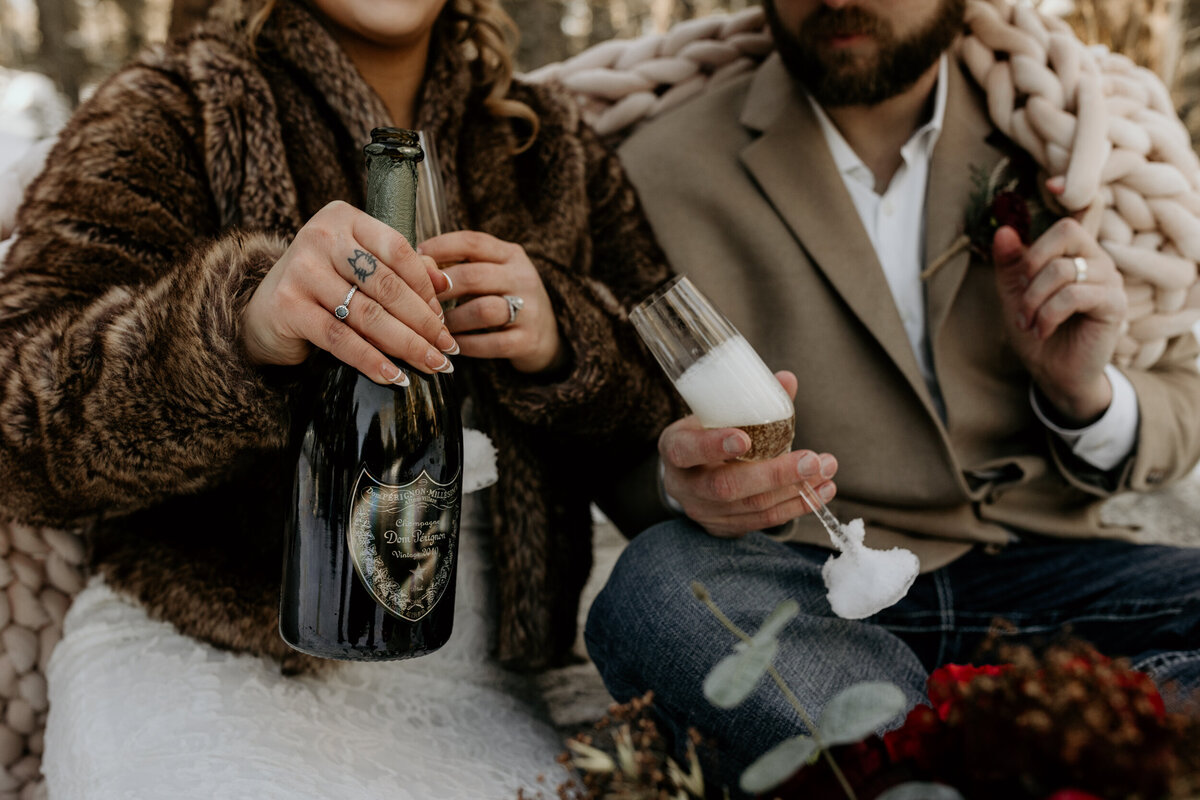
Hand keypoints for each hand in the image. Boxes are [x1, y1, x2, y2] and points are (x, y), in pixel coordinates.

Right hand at [241, 201, 456, 384]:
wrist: (262, 313)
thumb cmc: (322, 287)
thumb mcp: (359, 269)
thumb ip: (401, 268)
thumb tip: (447, 282)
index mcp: (344, 218)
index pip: (398, 251)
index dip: (427, 288)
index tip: (444, 319)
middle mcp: (320, 237)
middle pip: (386, 285)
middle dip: (424, 323)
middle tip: (447, 349)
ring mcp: (301, 270)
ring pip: (368, 315)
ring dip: (407, 345)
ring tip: (432, 365)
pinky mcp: (288, 306)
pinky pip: (341, 339)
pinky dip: (371, 361)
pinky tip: (394, 376)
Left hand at [418, 231, 563, 373]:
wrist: (547, 334)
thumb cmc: (505, 298)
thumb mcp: (494, 272)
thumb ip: (463, 265)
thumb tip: (418, 262)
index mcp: (511, 255)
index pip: (472, 242)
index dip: (440, 248)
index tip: (417, 257)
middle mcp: (523, 278)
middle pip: (474, 276)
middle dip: (441, 288)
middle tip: (419, 298)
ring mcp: (529, 310)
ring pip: (483, 310)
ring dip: (452, 319)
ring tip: (436, 324)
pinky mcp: (528, 340)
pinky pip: (490, 343)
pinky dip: (466, 345)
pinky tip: (453, 344)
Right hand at [659, 371, 838, 537]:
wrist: (691, 473)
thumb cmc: (707, 434)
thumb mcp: (716, 414)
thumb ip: (750, 400)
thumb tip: (787, 379)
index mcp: (675, 447)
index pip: (686, 450)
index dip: (712, 446)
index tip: (744, 439)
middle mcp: (684, 485)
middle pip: (726, 486)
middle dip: (775, 474)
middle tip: (812, 460)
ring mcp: (703, 511)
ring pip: (751, 506)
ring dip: (796, 490)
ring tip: (826, 470)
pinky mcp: (724, 527)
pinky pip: (763, 520)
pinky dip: (796, 505)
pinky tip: (820, 491)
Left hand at [992, 217, 1126, 424]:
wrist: (1053, 372)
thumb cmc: (1036, 330)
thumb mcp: (1014, 293)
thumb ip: (1009, 262)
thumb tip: (1004, 231)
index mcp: (1078, 255)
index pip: (1064, 227)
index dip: (1035, 249)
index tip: (1022, 281)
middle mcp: (1099, 262)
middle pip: (1068, 233)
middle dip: (1032, 269)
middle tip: (1022, 300)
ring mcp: (1110, 282)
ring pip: (1064, 270)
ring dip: (1034, 300)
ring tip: (1028, 323)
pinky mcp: (1115, 305)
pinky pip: (1075, 295)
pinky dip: (1049, 314)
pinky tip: (1042, 331)